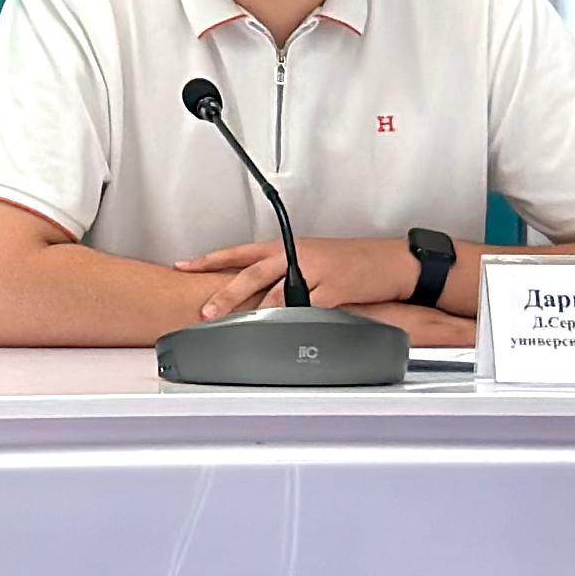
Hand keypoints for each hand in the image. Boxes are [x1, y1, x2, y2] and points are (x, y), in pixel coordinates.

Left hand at [176, 236, 427, 322]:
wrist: (389, 261)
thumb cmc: (352, 262)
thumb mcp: (312, 260)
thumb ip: (284, 273)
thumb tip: (258, 293)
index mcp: (287, 247)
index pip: (240, 252)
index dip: (211, 259)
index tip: (185, 266)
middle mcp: (296, 255)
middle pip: (250, 274)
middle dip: (225, 295)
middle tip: (205, 311)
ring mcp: (314, 271)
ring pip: (275, 293)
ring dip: (255, 312)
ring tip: (237, 326)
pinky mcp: (332, 288)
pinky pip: (306, 306)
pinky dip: (292, 318)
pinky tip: (279, 328)